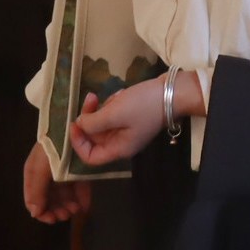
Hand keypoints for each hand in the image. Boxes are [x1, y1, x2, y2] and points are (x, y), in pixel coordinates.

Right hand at [20, 140, 92, 222]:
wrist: (73, 126)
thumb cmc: (52, 149)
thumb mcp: (39, 169)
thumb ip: (36, 191)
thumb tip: (34, 213)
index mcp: (34, 172)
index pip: (33, 197)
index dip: (41, 210)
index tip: (51, 219)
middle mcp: (48, 173)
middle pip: (50, 197)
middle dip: (56, 209)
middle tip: (65, 215)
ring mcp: (64, 170)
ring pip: (65, 194)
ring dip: (68, 205)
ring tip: (75, 210)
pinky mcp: (79, 168)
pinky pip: (79, 187)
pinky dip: (81, 198)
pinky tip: (84, 207)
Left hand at [67, 74, 182, 169]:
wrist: (174, 92)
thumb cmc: (144, 106)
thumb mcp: (115, 113)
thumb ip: (93, 122)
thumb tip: (81, 124)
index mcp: (119, 149)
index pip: (90, 157)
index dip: (78, 143)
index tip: (76, 123)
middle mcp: (122, 143)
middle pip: (95, 137)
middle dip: (90, 118)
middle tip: (91, 98)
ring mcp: (128, 130)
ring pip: (103, 123)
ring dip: (102, 108)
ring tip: (112, 95)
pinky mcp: (132, 118)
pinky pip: (114, 114)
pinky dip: (112, 104)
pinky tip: (121, 94)